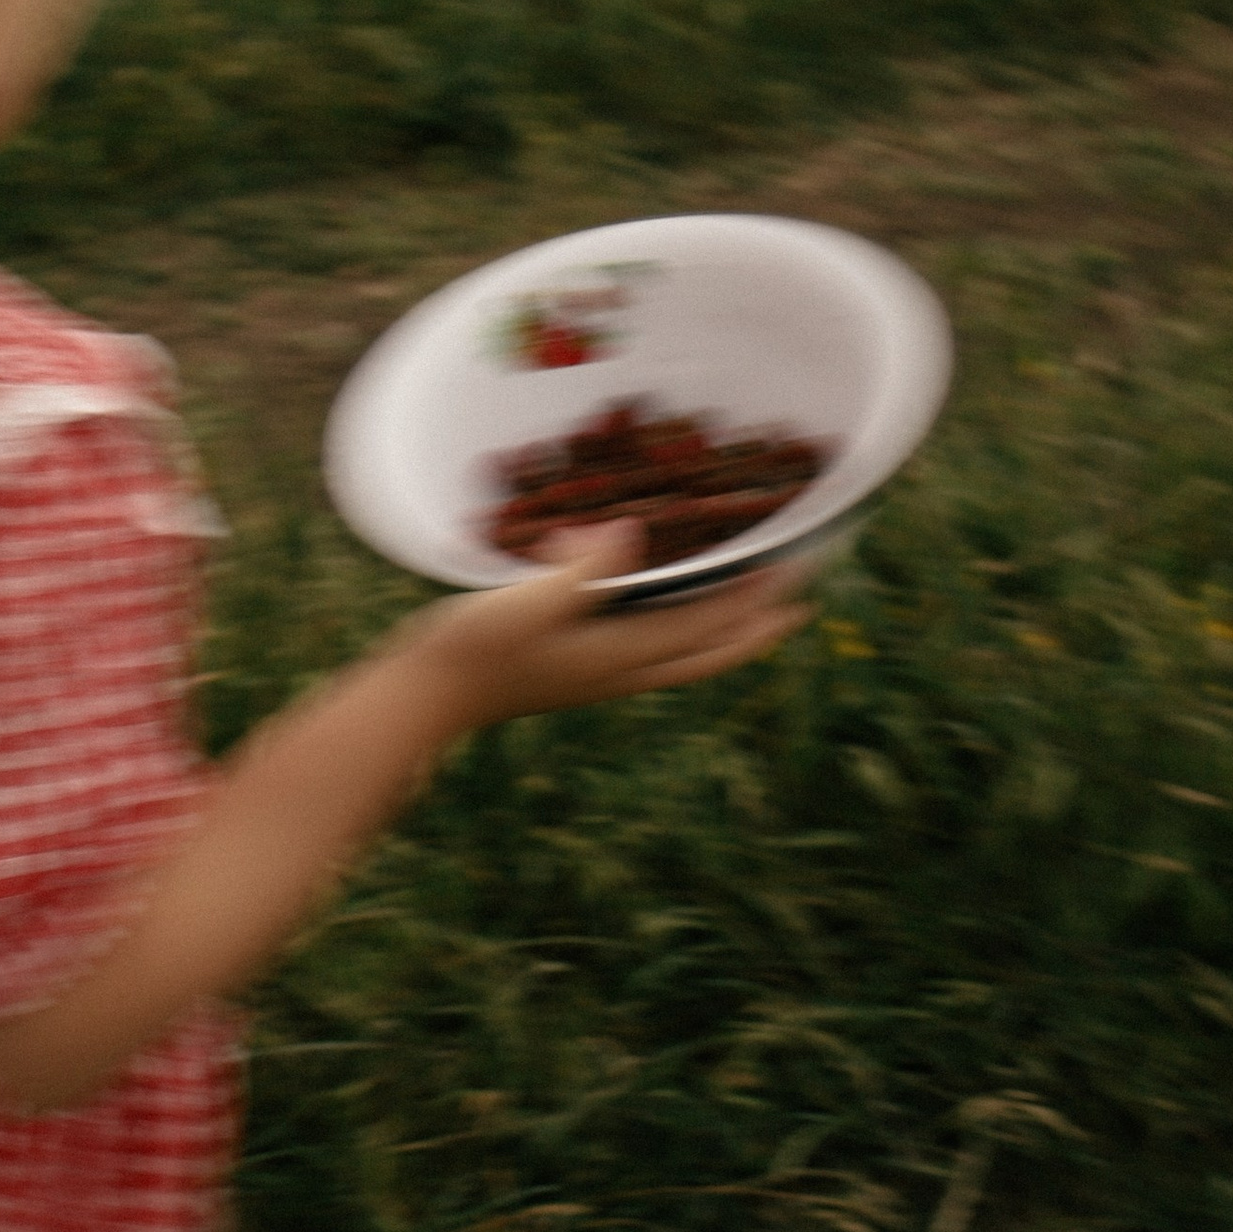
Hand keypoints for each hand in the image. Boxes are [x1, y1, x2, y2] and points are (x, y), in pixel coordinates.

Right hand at [398, 517, 812, 736]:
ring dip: (726, 634)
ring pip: (684, 657)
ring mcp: (602, 676)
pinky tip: (668, 609)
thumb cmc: (476, 647)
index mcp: (617, 655)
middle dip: (756, 629)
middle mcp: (620, 670)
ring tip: (756, 611)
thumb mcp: (528, 600)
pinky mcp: (582, 671)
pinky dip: (683, 633)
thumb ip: (583, 569)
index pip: (702, 624)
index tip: (791, 570)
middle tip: (801, 603)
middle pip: (708, 654)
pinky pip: (654, 652)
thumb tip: (634, 535)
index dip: (750, 598)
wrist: (432, 696)